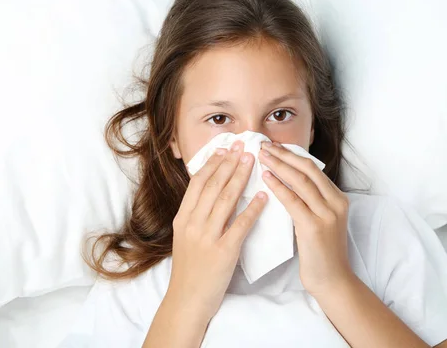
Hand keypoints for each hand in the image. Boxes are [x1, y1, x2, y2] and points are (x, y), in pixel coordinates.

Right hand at [168, 140, 267, 319]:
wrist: (187, 300)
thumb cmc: (189, 270)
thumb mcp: (185, 237)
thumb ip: (196, 216)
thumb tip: (211, 192)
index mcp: (182, 218)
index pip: (198, 183)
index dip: (213, 163)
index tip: (225, 148)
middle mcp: (192, 223)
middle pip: (213, 186)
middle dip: (229, 163)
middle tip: (243, 145)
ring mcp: (206, 237)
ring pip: (225, 200)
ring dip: (240, 177)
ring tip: (253, 161)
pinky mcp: (223, 252)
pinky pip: (240, 225)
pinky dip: (252, 209)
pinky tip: (263, 197)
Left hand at [258, 141, 353, 297]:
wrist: (332, 280)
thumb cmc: (320, 252)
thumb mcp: (318, 220)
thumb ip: (308, 201)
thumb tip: (284, 180)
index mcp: (337, 198)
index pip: (313, 167)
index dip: (291, 154)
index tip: (273, 145)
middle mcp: (336, 202)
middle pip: (308, 169)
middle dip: (284, 154)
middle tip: (263, 145)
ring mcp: (327, 214)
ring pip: (301, 181)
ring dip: (279, 166)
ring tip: (261, 156)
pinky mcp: (315, 227)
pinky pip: (293, 201)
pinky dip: (278, 187)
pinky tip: (265, 179)